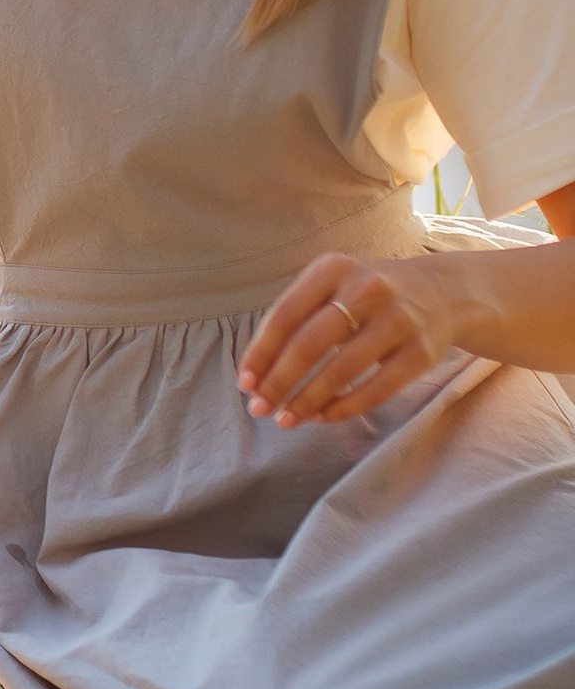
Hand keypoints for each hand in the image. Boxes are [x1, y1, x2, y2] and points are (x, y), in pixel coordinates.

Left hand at [239, 252, 458, 427]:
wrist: (443, 292)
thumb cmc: (367, 296)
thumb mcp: (332, 286)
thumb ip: (297, 319)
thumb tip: (257, 375)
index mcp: (334, 268)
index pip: (285, 315)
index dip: (261, 353)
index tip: (244, 384)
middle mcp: (368, 288)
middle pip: (310, 343)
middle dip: (279, 382)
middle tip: (258, 409)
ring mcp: (399, 319)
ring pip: (342, 370)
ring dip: (308, 401)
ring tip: (286, 419)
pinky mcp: (422, 351)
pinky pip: (377, 388)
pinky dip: (345, 407)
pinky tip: (323, 417)